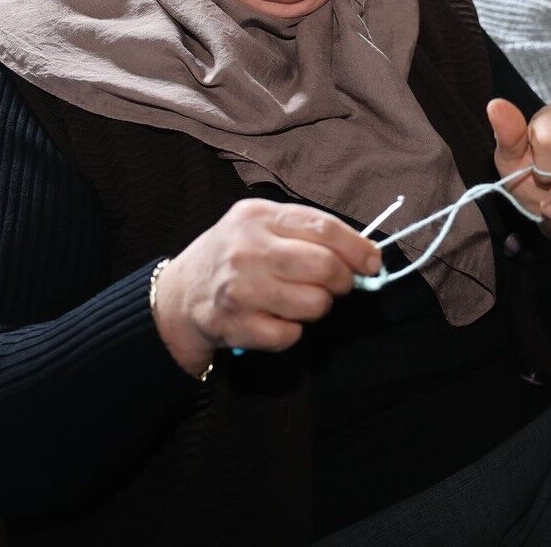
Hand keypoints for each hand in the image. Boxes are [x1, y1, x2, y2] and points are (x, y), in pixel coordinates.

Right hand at [152, 199, 380, 374]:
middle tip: (337, 286)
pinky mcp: (235, 325)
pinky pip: (291, 335)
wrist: (177, 296)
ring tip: (299, 301)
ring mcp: (240, 288)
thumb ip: (307, 232)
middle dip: (343, 281)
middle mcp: (247, 249)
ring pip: (315, 304)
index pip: (324, 228)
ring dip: (318, 308)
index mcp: (258, 216)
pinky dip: (292, 332)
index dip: (358, 248)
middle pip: (325, 267)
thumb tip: (365, 254)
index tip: (372, 263)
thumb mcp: (260, 227)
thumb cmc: (232, 257)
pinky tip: (275, 320)